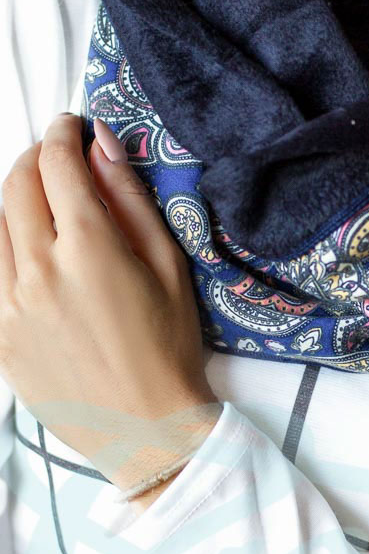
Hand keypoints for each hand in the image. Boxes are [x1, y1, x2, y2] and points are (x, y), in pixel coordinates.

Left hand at [0, 113, 220, 494]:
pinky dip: (2, 242)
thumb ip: (130, 198)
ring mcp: (9, 305)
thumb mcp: (167, 263)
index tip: (71, 125)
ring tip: (40, 197)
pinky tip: (25, 244)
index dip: (63, 134)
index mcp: (88, 248)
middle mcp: (39, 271)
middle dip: (35, 158)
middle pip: (17, 186)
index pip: (58, 165)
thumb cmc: (167, 347)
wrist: (145, 428)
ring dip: (14, 197)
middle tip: (56, 154)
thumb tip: (103, 147)